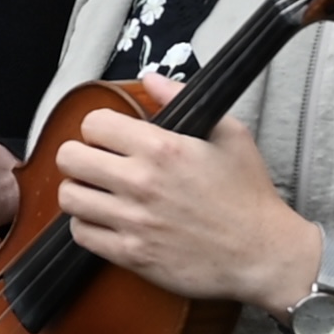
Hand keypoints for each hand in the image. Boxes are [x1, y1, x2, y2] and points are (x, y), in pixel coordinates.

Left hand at [52, 99, 315, 312]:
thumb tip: (151, 78)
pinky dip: (87, 226)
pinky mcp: (132, 255)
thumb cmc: (249, 195)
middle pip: (69, 158)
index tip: (110, 138)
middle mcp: (141, 183)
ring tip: (98, 193)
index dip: (99, 127)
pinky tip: (106, 221)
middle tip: (96, 163)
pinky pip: (82, 235)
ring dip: (80, 191)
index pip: (93, 124)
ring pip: (70, 197)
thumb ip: (183, 100)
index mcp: (162, 148)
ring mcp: (133, 222)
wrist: (264, 254)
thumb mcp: (230, 135)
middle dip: (80, 155)